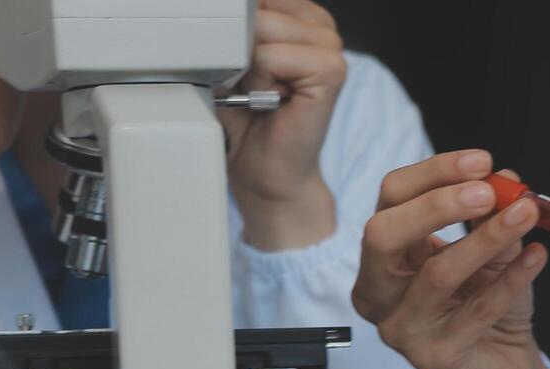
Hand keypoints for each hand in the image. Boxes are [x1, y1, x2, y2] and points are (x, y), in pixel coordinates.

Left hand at [220, 0, 346, 249]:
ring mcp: (331, 48)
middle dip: (238, 48)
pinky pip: (269, 57)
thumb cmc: (246, 119)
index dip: (233, 28)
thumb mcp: (229, 58)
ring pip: (260, 29)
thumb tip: (218, 6)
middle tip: (249, 86)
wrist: (265, 172)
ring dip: (248, 67)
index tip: (239, 64)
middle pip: (256, 8)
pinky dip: (259, 83)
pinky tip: (271, 102)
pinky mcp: (331, 71)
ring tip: (261, 94)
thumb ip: (231, 26)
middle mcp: (320, 27)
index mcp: (301, 16)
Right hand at [353, 151, 549, 368]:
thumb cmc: (485, 302)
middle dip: (437, 205)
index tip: (482, 162)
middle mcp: (378, 291)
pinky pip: (475, 312)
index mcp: (384, 254)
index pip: (390, 197)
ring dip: (485, 239)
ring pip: (436, 274)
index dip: (434, 173)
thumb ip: (490, 214)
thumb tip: (503, 177)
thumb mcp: (490, 248)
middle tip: (488, 191)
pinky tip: (538, 256)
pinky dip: (511, 279)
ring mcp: (399, 328)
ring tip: (525, 215)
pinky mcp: (432, 359)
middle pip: (383, 234)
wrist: (503, 364)